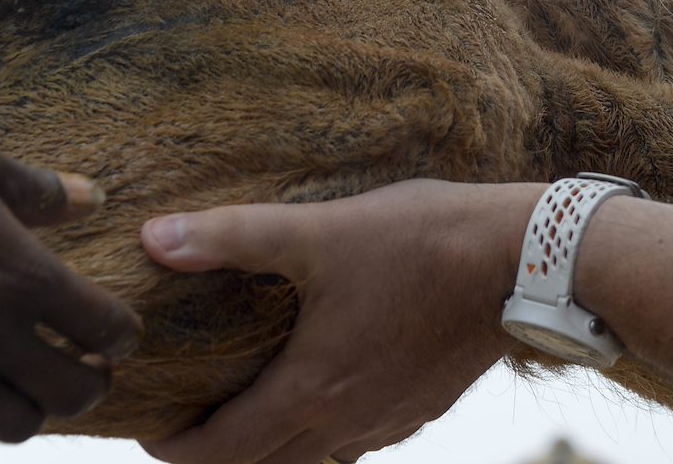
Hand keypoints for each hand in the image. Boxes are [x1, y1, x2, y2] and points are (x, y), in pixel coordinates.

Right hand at [0, 126, 142, 449]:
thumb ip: (35, 188)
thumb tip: (90, 197)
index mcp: (23, 275)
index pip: (106, 328)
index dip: (121, 333)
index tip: (115, 330)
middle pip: (73, 394)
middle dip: (91, 383)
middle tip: (85, 366)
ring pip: (15, 425)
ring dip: (30, 408)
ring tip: (26, 383)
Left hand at [138, 180, 539, 463]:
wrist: (525, 261)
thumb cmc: (423, 242)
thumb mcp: (320, 231)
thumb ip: (233, 236)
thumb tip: (154, 238)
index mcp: (311, 390)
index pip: (220, 450)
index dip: (174, 446)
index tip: (147, 428)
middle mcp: (346, 423)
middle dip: (216, 454)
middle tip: (187, 421)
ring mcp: (389, 421)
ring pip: (311, 459)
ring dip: (271, 445)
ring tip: (248, 404)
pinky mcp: (422, 407)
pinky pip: (356, 441)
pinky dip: (322, 431)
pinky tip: (325, 390)